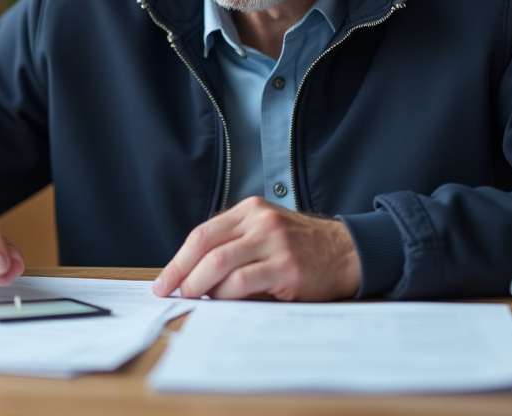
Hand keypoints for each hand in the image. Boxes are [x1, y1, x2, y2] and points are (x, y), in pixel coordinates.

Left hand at [151, 197, 360, 301]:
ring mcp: (274, 242)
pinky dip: (227, 294)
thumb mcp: (265, 232)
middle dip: (182, 274)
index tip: (164, 280)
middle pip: (206, 247)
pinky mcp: (287, 267)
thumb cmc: (301, 247)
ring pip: (220, 264)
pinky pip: (244, 282)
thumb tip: (192, 276)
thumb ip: (235, 245)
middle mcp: (260, 221)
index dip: (179, 259)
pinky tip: (223, 302)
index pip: (202, 233)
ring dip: (201, 286)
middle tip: (171, 293)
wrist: (346, 252)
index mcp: (250, 210)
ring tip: (194, 299)